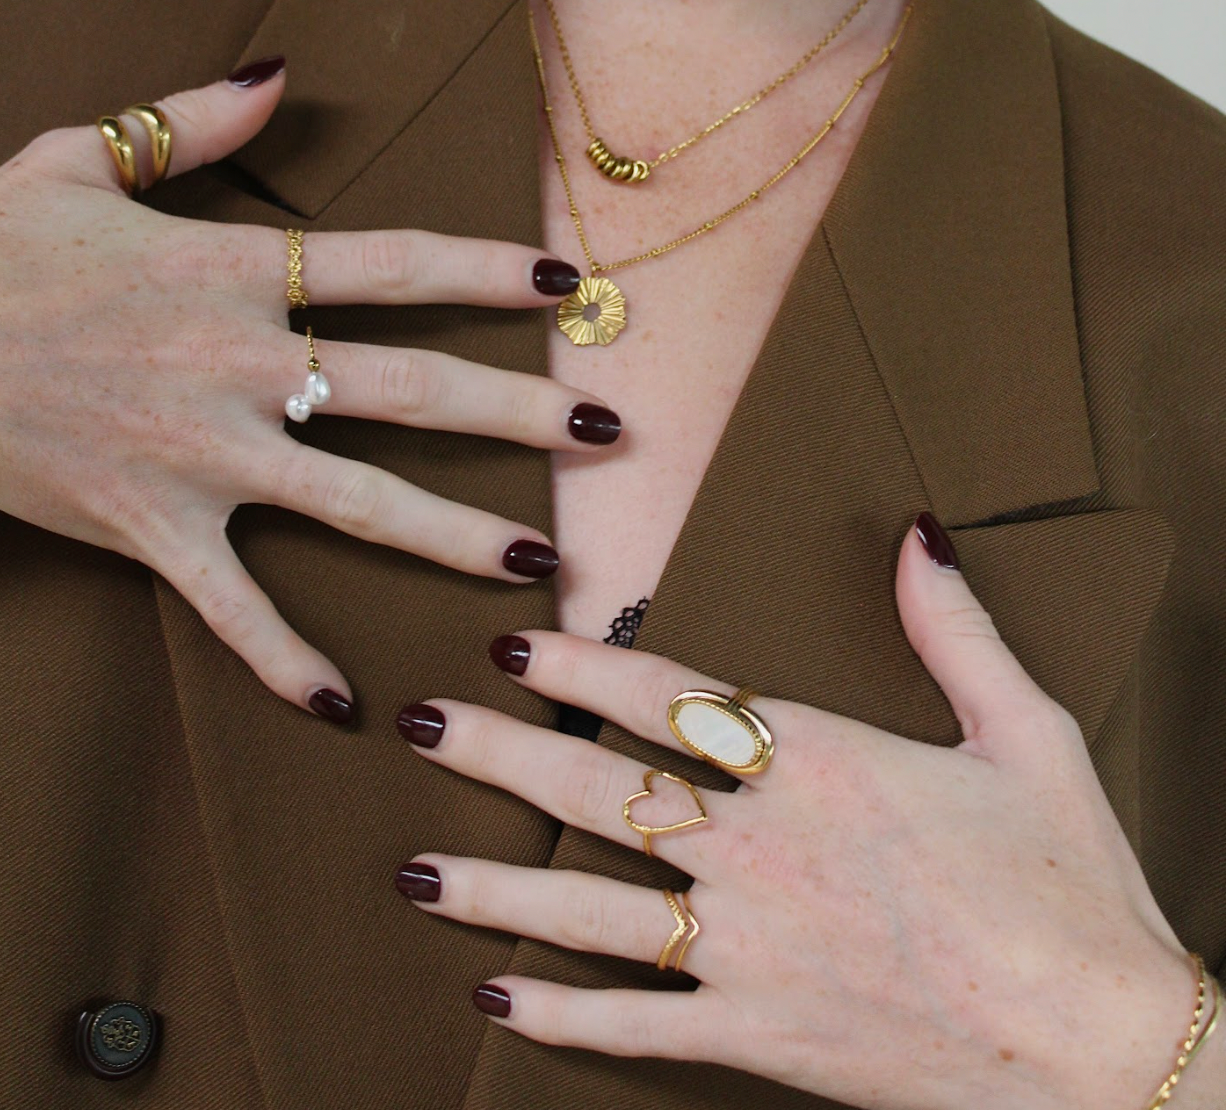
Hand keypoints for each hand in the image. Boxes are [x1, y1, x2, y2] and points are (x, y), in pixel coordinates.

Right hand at [0, 61, 614, 718]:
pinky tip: (342, 700)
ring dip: (454, 535)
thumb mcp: (71, 164)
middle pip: (409, 388)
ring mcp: (202, 454)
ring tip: (538, 560)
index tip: (565, 282)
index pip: (392, 264)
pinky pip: (229, 606)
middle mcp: (239, 365)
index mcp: (232, 272)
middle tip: (602, 430)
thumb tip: (278, 74)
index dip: (486, 270)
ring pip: (356, 499)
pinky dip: (281, 656)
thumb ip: (186, 124)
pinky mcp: (153, 528)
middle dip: (516, 409)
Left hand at [394, 513, 1208, 1109]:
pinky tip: (499, 1000)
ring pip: (592, 910)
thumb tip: (915, 536)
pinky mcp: (762, 1035)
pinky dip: (564, 1018)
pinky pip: (639, 1026)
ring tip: (417, 871)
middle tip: (421, 726)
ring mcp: (753, 948)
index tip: (513, 647)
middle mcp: (766, 849)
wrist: (1109, 1049)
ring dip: (496, 886)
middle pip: (603, 791)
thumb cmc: (1072, 887)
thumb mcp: (1028, 736)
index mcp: (823, 764)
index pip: (668, 699)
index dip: (578, 669)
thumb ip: (956, 632)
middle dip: (500, 754)